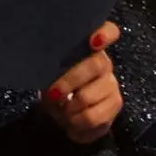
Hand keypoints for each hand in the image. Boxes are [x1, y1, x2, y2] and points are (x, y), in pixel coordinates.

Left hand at [40, 23, 121, 143]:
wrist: (62, 113)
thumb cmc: (53, 84)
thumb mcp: (46, 71)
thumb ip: (49, 62)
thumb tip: (41, 64)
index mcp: (87, 47)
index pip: (108, 30)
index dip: (105, 34)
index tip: (94, 41)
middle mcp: (104, 62)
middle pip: (96, 65)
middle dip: (70, 81)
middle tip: (53, 95)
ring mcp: (111, 84)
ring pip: (91, 96)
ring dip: (70, 109)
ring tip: (60, 113)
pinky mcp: (115, 105)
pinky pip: (95, 117)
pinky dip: (77, 125)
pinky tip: (70, 125)